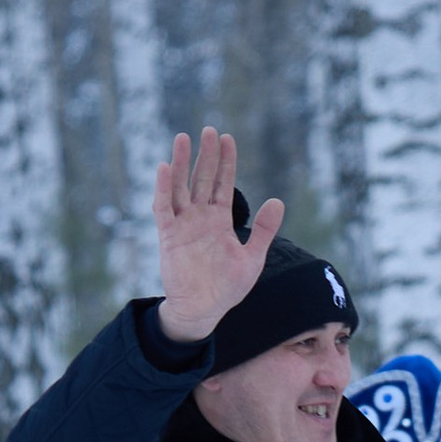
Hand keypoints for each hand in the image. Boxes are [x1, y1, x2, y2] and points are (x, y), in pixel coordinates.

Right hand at [154, 129, 284, 343]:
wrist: (204, 310)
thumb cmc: (228, 287)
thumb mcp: (252, 258)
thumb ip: (263, 230)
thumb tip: (277, 201)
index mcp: (220, 220)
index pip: (222, 183)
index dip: (226, 161)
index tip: (228, 138)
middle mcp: (200, 217)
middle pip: (202, 178)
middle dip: (205, 155)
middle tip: (208, 130)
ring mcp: (183, 225)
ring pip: (180, 187)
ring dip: (180, 164)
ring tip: (182, 139)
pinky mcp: (169, 236)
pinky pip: (164, 208)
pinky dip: (163, 189)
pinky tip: (164, 169)